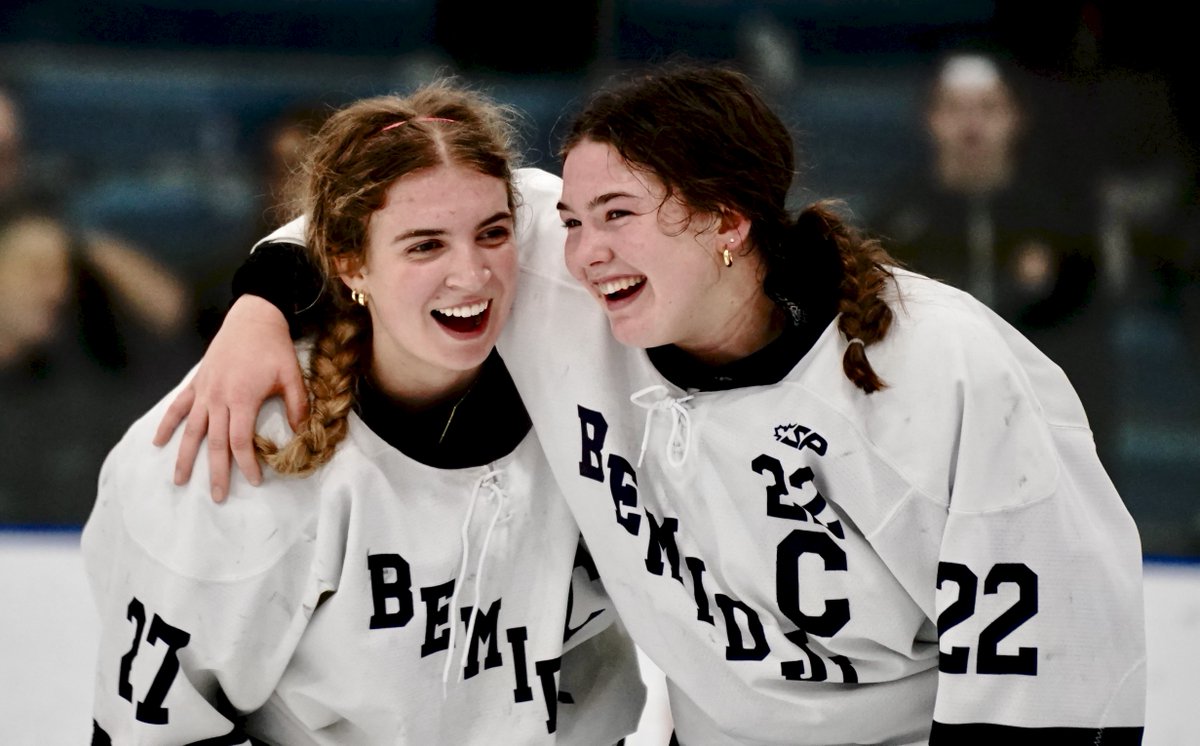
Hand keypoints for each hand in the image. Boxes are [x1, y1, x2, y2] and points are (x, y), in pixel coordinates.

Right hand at [153, 295, 307, 501]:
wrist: (253, 317)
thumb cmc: (275, 347)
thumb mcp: (292, 376)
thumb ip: (297, 406)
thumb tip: (300, 434)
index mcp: (242, 398)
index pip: (240, 441)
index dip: (247, 463)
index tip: (254, 481)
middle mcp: (218, 397)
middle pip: (214, 443)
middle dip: (216, 472)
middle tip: (217, 497)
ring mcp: (204, 390)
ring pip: (191, 430)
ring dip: (184, 457)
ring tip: (179, 481)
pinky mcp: (197, 382)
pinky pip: (178, 407)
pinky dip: (167, 424)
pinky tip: (159, 442)